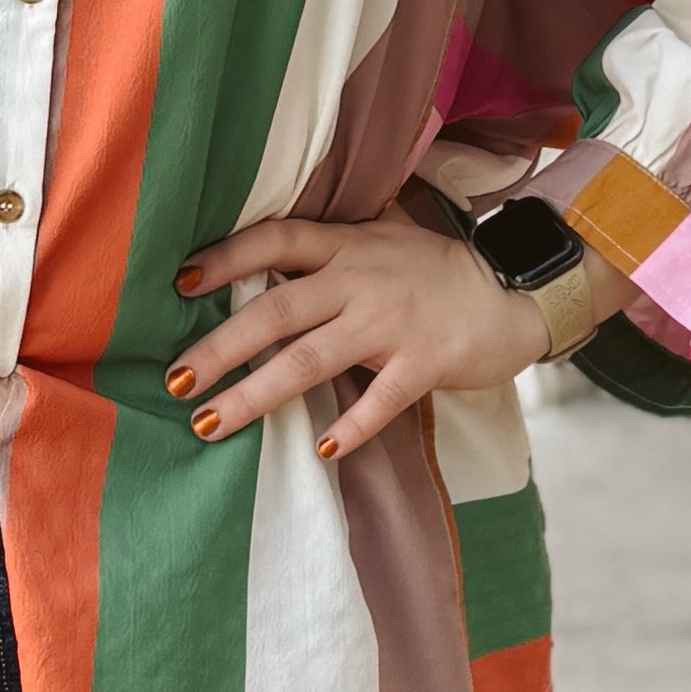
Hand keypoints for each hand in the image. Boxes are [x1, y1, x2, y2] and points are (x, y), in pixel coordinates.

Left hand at [168, 208, 552, 461]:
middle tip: (174, 381)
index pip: (275, 241)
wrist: (515, 289)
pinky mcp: (425, 362)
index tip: (179, 283)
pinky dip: (351, 427)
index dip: (226, 259)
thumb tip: (263, 261)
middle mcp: (360, 281)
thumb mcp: (382, 242)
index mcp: (347, 247)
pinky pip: (380, 400)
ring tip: (212, 423)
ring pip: (309, 359)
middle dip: (219, 347)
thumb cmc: (437, 271)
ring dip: (255, 394)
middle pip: (276, 310)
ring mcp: (392, 323)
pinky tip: (321, 451)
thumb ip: (330, 250)